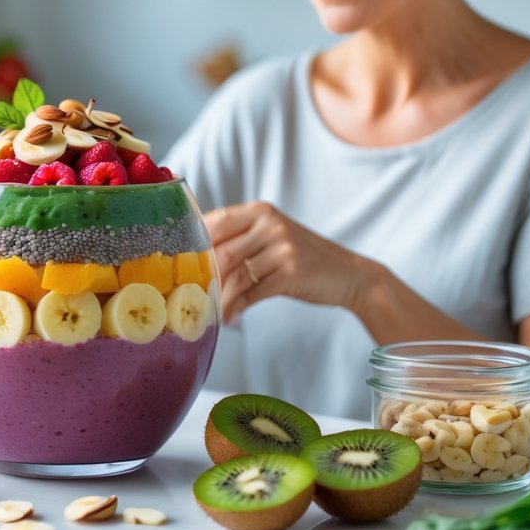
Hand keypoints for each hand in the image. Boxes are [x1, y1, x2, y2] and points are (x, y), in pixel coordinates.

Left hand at [204, 201, 372, 322]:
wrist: (351, 276)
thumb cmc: (305, 260)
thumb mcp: (275, 238)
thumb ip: (242, 240)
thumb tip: (197, 258)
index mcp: (261, 211)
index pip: (216, 219)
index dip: (194, 240)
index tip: (179, 261)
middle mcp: (271, 224)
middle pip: (221, 250)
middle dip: (203, 276)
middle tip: (188, 294)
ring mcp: (282, 247)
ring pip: (234, 274)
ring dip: (217, 297)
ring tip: (208, 311)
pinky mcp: (290, 273)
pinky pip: (251, 293)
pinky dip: (236, 308)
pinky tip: (230, 318)